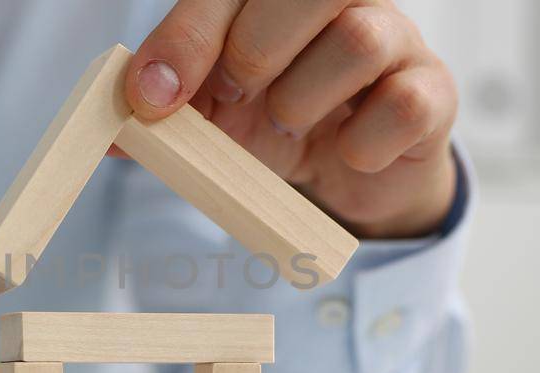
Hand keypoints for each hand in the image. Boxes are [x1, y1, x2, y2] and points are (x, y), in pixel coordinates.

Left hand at [125, 0, 457, 238]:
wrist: (350, 170)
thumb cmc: (278, 119)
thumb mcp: (206, 116)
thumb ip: (157, 112)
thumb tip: (106, 126)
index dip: (189, 35)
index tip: (154, 96)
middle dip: (253, 53)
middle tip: (238, 97)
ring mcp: (396, 37)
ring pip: (360, 38)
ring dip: (305, 99)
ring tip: (289, 123)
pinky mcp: (433, 91)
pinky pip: (404, 103)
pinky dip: (362, 142)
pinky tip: (344, 151)